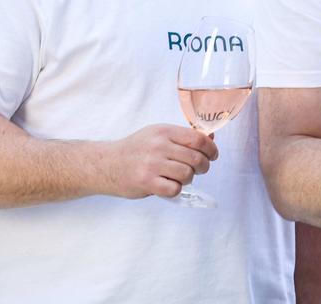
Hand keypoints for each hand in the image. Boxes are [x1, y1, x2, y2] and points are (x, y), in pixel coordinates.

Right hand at [98, 124, 219, 198]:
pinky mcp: (147, 181)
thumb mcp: (157, 135)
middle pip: (197, 158)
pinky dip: (175, 190)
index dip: (211, 149)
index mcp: (164, 131)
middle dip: (203, 167)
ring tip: (177, 177)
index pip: (198, 139)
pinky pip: (174, 189)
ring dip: (187, 179)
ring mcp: (152, 164)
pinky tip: (167, 185)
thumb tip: (210, 138)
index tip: (212, 155)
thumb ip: (182, 137)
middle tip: (198, 170)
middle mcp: (159, 145)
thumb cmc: (135, 150)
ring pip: (188, 175)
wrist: (107, 164)